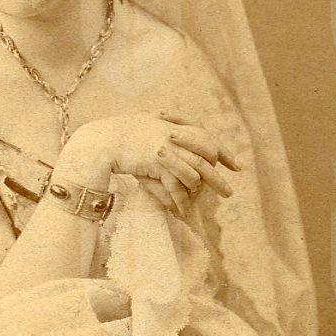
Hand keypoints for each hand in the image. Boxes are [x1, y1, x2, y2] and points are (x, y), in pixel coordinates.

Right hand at [60, 113, 240, 218]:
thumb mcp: (143, 126)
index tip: (235, 165)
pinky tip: (187, 209)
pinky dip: (183, 197)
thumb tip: (168, 129)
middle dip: (220, 172)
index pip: (206, 137)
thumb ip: (158, 128)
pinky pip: (178, 181)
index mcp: (173, 127)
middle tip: (231, 187)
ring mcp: (168, 147)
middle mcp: (174, 135)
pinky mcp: (159, 160)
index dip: (222, 152)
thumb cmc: (117, 135)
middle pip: (207, 153)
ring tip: (222, 196)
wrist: (101, 140)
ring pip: (198, 169)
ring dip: (211, 184)